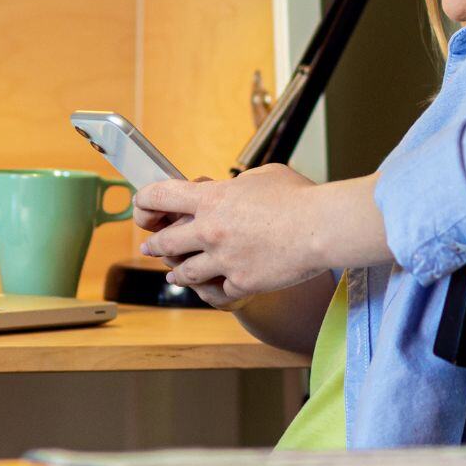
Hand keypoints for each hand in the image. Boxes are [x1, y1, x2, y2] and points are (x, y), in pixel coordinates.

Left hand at [133, 165, 333, 302]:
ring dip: (177, 273)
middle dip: (153, 245)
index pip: (158, 196)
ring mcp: (223, 259)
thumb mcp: (262, 176)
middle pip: (163, 243)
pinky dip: (218, 287)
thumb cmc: (299, 198)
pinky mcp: (241, 282)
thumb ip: (237, 185)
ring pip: (184, 273)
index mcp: (211, 199)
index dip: (143, 202)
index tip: (142, 208)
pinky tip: (216, 286)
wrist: (323, 228)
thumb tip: (229, 189)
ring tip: (175, 275)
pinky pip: (218, 290)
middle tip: (150, 246)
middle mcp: (210, 230)